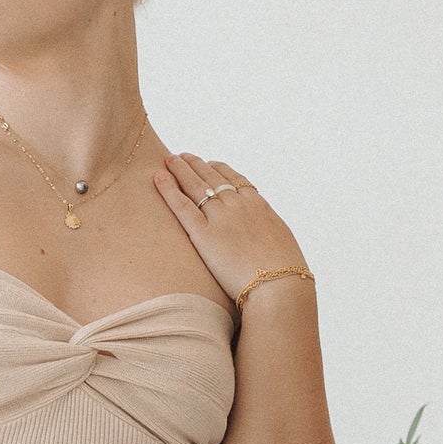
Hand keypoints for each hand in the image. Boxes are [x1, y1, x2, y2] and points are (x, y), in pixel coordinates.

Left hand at [152, 152, 304, 303]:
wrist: (279, 286)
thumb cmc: (284, 272)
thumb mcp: (279, 242)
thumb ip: (264, 232)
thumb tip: (261, 237)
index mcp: (258, 205)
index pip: (235, 179)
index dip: (219, 170)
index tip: (209, 164)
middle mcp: (238, 205)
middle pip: (212, 178)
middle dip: (195, 165)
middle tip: (181, 157)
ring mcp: (221, 218)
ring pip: (196, 186)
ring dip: (180, 169)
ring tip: (168, 160)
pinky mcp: (205, 235)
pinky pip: (183, 207)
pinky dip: (169, 190)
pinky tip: (158, 178)